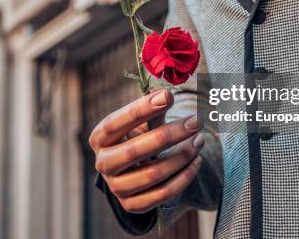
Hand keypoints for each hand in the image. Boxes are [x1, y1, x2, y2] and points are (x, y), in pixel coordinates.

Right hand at [88, 89, 204, 213]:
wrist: (133, 170)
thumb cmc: (138, 137)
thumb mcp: (141, 122)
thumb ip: (152, 109)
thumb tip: (165, 94)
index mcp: (99, 138)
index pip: (115, 123)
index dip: (141, 109)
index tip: (168, 96)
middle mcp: (102, 164)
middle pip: (134, 151)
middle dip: (170, 134)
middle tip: (195, 121)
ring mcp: (116, 187)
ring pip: (153, 174)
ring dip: (182, 156)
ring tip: (199, 140)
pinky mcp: (132, 205)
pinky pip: (163, 194)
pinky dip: (184, 177)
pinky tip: (197, 161)